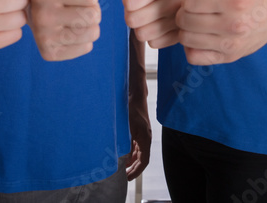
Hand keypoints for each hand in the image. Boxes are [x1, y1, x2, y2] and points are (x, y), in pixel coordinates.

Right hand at [29, 0, 100, 60]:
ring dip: (88, 22)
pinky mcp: (50, 53)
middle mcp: (41, 17)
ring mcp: (44, 38)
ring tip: (71, 12)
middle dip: (90, 6)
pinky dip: (82, 38)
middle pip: (94, 15)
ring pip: (92, 32)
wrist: (34, 0)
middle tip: (73, 0)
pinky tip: (69, 27)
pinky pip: (86, 47)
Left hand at [122, 0, 180, 48]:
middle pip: (133, 20)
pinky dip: (152, 36)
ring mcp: (180, 21)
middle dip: (131, 14)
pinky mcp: (180, 36)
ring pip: (143, 34)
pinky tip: (157, 24)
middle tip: (141, 5)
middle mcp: (175, 2)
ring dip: (141, 26)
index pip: (127, 2)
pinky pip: (154, 44)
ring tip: (149, 14)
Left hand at [126, 56, 151, 179]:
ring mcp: (142, 132)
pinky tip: (123, 155)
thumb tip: (121, 154)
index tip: (128, 177)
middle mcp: (145, 136)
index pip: (144, 159)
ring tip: (122, 168)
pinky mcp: (138, 128)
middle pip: (141, 157)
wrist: (134, 90)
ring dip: (132, 160)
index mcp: (145, 136)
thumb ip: (125, 138)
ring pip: (139, 151)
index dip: (136, 171)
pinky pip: (136, 144)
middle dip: (133, 168)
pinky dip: (131, 152)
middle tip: (123, 176)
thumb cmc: (130, 104)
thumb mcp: (126, 123)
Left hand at [176, 0, 266, 65]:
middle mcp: (233, 25)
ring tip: (202, 17)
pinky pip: (194, 56)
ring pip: (187, 38)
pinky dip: (193, 45)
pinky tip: (204, 32)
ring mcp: (231, 45)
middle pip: (185, 19)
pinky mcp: (229, 57)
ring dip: (189, 27)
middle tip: (200, 3)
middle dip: (188, 9)